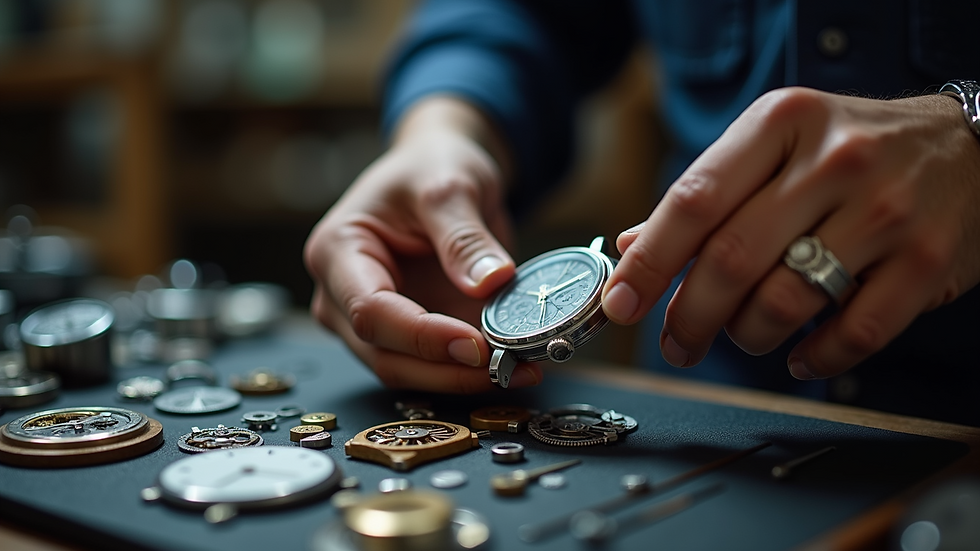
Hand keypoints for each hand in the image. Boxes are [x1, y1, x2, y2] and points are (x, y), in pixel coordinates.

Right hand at [304, 97, 542, 392]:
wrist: (439, 170)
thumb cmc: (431, 166)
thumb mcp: (450, 185)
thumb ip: (464, 236)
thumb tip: (490, 283)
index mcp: (337, 251)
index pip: (371, 311)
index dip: (423, 336)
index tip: (477, 345)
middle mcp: (340, 296)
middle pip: (385, 355)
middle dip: (448, 370)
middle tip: (513, 368)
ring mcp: (368, 323)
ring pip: (407, 373)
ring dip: (463, 379)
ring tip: (523, 369)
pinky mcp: (403, 336)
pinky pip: (430, 367)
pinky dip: (469, 372)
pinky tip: (514, 366)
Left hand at [602, 87, 979, 379]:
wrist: (968, 146)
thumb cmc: (850, 148)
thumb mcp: (775, 144)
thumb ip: (707, 193)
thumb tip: (632, 245)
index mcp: (781, 122)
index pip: (694, 200)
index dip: (649, 262)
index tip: (620, 303)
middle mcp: (834, 161)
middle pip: (732, 259)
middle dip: (689, 317)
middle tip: (676, 343)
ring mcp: (885, 211)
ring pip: (784, 301)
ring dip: (746, 336)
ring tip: (742, 334)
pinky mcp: (927, 263)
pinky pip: (853, 335)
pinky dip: (813, 358)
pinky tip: (797, 355)